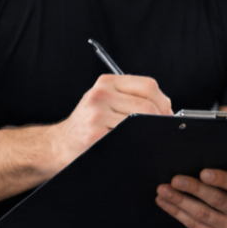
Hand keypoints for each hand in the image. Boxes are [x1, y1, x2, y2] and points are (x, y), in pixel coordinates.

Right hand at [49, 75, 171, 174]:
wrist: (60, 144)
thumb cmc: (87, 124)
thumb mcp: (104, 101)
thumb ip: (131, 97)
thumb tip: (166, 107)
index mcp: (107, 83)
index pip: (148, 86)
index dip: (163, 102)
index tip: (167, 112)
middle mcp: (101, 95)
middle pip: (147, 106)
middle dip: (160, 120)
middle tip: (160, 129)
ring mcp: (97, 115)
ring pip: (140, 123)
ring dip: (148, 133)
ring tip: (142, 136)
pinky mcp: (96, 134)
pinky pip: (127, 138)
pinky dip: (134, 142)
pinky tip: (128, 143)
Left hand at [156, 169, 226, 227]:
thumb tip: (195, 164)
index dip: (223, 179)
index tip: (203, 172)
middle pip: (218, 200)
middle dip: (195, 189)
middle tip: (175, 180)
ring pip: (201, 214)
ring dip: (179, 201)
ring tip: (163, 190)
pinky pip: (193, 225)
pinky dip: (177, 212)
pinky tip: (165, 202)